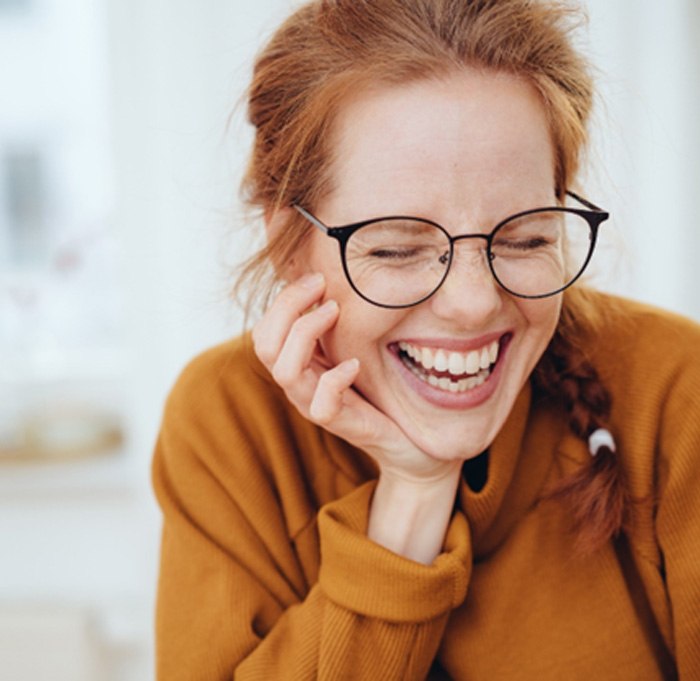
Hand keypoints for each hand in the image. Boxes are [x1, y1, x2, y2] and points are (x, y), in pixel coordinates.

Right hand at [252, 273, 460, 484]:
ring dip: (306, 333)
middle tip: (321, 286)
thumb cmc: (377, 389)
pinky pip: (321, 404)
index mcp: (297, 365)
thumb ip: (333, 325)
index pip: (264, 332)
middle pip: (265, 346)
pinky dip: (335, 379)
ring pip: (285, 371)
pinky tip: (355, 364)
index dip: (283, 300)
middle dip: (289, 307)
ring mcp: (314, 405)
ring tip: (334, 312)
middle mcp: (298, 385)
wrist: (405, 440)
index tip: (316, 277)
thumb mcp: (350, 349)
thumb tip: (330, 278)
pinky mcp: (339, 424)